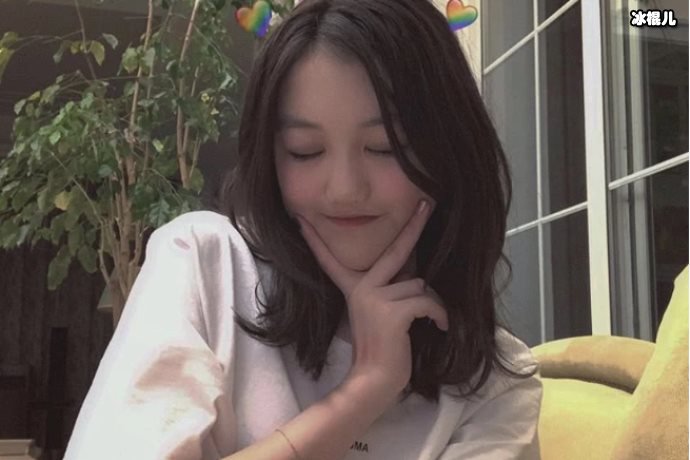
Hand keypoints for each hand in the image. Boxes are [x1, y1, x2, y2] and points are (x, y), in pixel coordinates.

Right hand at [296, 200, 448, 398]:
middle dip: (414, 225)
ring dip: (430, 303)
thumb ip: (388, 290)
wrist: (374, 381)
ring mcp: (375, 299)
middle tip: (428, 204)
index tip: (301, 221)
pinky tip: (439, 327)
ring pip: (419, 284)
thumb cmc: (382, 350)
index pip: (331, 260)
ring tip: (429, 320)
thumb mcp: (378, 314)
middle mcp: (361, 289)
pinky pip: (427, 301)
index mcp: (353, 289)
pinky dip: (439, 315)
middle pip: (395, 250)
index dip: (316, 240)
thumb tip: (415, 275)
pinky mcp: (392, 312)